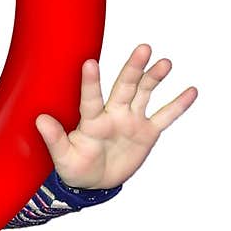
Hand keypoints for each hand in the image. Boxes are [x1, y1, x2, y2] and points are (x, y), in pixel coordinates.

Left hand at [35, 44, 197, 189]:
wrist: (95, 182)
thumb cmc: (75, 167)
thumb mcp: (63, 158)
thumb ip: (55, 139)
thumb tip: (39, 120)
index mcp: (91, 120)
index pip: (90, 98)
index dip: (90, 82)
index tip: (90, 62)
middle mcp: (112, 113)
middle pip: (124, 86)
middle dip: (133, 68)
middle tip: (143, 48)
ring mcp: (131, 120)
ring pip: (145, 93)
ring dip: (154, 78)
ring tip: (165, 63)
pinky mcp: (147, 132)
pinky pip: (165, 116)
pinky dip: (178, 105)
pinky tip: (191, 90)